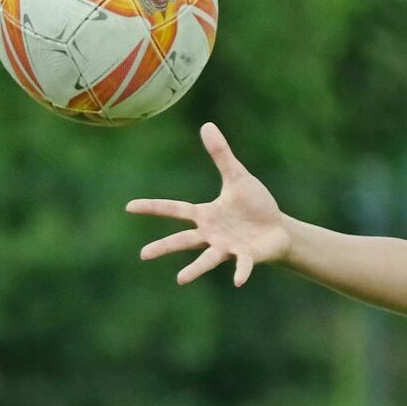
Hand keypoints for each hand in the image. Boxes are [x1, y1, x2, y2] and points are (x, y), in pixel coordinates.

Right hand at [126, 122, 289, 286]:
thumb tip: (206, 125)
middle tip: (143, 254)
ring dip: (195, 269)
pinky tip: (238, 280)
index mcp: (206, 215)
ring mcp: (228, 247)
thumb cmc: (254, 205)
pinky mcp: (246, 257)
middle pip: (183, 240)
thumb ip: (221, 155)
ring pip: (207, 259)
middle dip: (164, 247)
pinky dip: (241, 271)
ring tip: (181, 279)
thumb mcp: (237, 177)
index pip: (175, 209)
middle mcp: (212, 234)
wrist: (277, 229)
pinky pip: (242, 265)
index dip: (153, 207)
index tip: (129, 207)